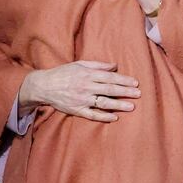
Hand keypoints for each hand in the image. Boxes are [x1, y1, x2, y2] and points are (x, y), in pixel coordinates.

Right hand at [18, 61, 139, 121]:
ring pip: (103, 103)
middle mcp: (86, 87)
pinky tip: (114, 117)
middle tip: (138, 94)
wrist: (44, 86)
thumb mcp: (80, 64)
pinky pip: (92, 115)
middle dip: (125, 92)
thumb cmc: (63, 73)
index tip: (135, 83)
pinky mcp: (77, 110)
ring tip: (131, 106)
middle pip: (109, 90)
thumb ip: (98, 65)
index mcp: (87, 75)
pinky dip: (103, 117)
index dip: (123, 80)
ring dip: (118, 105)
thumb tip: (115, 66)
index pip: (109, 77)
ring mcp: (82, 100)